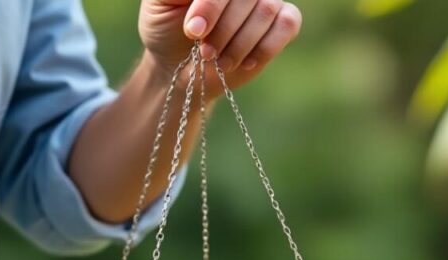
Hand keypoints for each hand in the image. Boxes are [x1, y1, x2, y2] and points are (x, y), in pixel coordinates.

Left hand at [139, 0, 301, 93]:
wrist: (178, 65)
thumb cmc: (166, 28)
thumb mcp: (160, 2)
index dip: (212, 6)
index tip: (194, 31)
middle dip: (223, 29)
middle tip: (204, 51)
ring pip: (265, 11)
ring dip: (239, 44)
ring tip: (219, 59)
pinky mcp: (283, 22)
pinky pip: (287, 24)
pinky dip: (263, 48)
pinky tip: (244, 61)